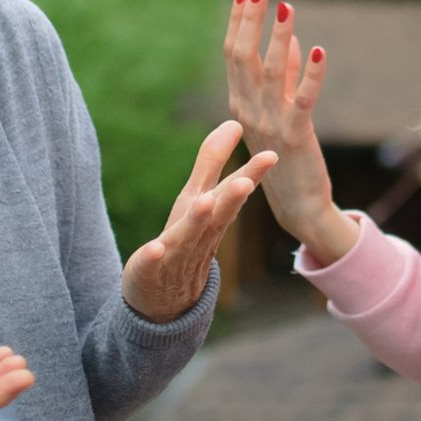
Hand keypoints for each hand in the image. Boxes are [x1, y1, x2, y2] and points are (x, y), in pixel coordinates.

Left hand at [121, 120, 276, 321]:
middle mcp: (199, 235)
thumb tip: (234, 122)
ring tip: (204, 203)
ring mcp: (175, 255)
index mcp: (211, 216)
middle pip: (218, 216)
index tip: (272, 155)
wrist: (163, 298)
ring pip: (188, 237)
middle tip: (244, 181)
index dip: (251, 174)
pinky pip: (150, 264)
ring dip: (197, 221)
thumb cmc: (184, 240)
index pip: (233, 193)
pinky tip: (154, 248)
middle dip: (230, 199)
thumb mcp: (198, 197)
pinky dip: (153, 257)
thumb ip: (213, 161)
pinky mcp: (148, 271)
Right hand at [224, 0, 358, 264]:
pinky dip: (309, 75)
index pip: (233, 54)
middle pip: (243, 57)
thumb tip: (291, 41)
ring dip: (278, 37)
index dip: (238, 21)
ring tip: (286, 7)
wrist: (297, 207)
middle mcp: (247, 111)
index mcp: (239, 104)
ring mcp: (269, 125)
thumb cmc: (285, 159)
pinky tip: (318, 51)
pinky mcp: (295, 137)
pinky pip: (302, 101)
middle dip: (250, 19)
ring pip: (269, 73)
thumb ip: (284, 78)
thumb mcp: (278, 114)